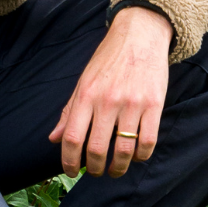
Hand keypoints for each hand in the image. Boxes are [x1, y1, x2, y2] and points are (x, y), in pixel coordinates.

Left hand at [49, 6, 171, 177]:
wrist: (140, 34)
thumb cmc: (108, 59)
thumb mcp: (84, 81)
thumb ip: (69, 111)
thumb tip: (53, 139)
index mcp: (86, 94)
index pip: (71, 137)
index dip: (69, 161)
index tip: (71, 172)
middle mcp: (107, 100)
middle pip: (96, 149)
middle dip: (94, 169)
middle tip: (95, 172)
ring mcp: (132, 103)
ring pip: (123, 151)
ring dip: (118, 168)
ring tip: (115, 170)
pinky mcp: (154, 104)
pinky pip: (147, 142)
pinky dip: (140, 156)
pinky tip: (136, 156)